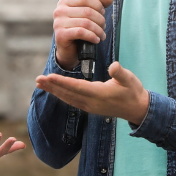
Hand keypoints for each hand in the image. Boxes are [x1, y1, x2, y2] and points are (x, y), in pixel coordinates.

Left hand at [34, 61, 149, 125]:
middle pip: (68, 94)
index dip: (62, 82)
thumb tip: (114, 66)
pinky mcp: (90, 108)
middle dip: (52, 86)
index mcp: (99, 94)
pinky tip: (55, 91)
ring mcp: (90, 107)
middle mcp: (92, 102)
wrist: (137, 109)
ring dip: (54, 91)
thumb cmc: (133, 91)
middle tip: (38, 79)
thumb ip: (120, 73)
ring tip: (41, 84)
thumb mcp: (129, 79)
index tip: (49, 77)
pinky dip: (61, 95)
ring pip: (68, 98)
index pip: (77, 87)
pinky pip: (72, 101)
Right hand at [53, 0, 113, 68]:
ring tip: (102, 35)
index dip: (97, 4)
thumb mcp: (88, 15)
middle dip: (100, 19)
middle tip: (103, 26)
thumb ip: (99, 4)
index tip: (102, 12)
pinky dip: (92, 36)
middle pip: (87, 11)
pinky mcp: (61, 35)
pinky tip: (96, 40)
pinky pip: (81, 32)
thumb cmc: (79, 30)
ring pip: (86, 23)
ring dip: (98, 30)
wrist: (69, 50)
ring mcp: (58, 23)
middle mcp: (59, 11)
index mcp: (65, 2)